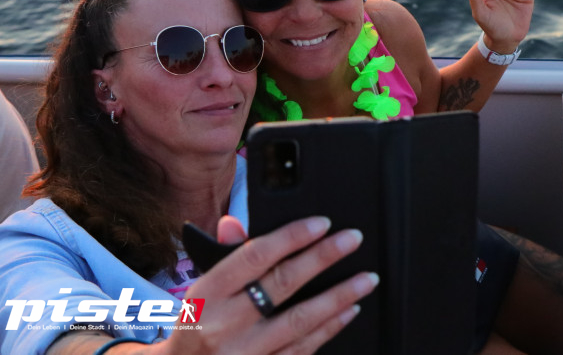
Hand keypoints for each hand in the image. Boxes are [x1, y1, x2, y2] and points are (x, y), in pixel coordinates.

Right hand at [155, 216, 377, 354]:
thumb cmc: (196, 328)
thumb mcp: (200, 291)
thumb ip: (223, 256)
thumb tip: (235, 222)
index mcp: (206, 295)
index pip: (254, 257)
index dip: (291, 237)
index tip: (322, 223)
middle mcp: (223, 325)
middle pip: (282, 284)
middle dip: (323, 258)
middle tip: (353, 239)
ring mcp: (244, 353)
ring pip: (299, 321)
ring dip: (338, 297)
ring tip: (365, 280)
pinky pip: (302, 349)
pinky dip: (328, 329)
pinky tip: (348, 312)